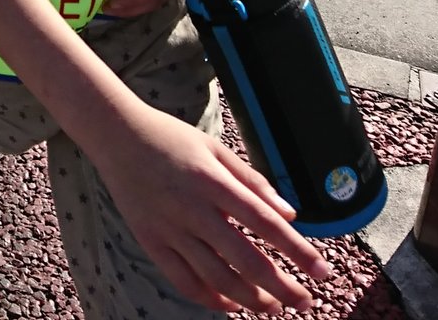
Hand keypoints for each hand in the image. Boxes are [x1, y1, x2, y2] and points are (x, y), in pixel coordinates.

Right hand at [92, 104, 330, 313]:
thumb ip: (252, 181)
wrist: (115, 135)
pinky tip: (230, 303)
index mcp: (212, 181)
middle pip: (245, 259)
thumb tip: (289, 214)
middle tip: (305, 301)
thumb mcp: (215, 148)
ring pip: (216, 277)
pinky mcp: (150, 240)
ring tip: (274, 307)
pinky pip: (182, 280)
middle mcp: (192, 209)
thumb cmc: (170, 138)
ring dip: (250, 299)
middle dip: (281, 286)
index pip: (264, 223)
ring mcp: (169, 228)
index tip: (322, 271)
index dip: (297, 250)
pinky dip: (209, 298)